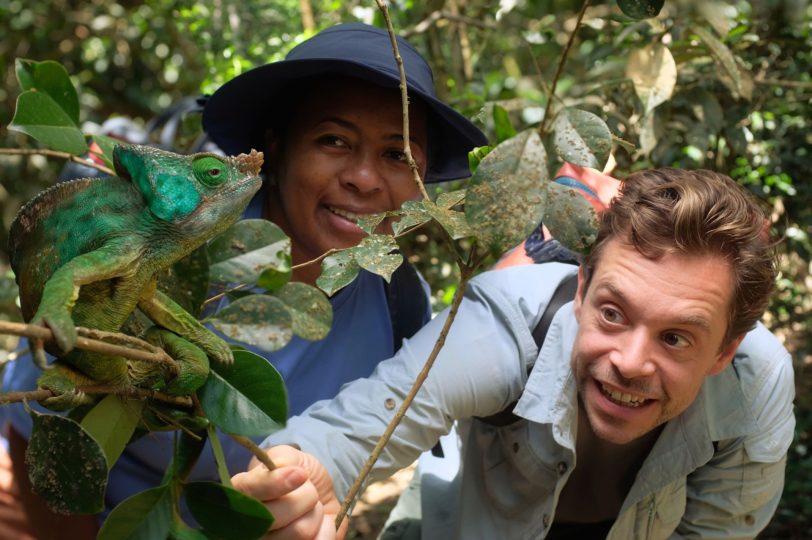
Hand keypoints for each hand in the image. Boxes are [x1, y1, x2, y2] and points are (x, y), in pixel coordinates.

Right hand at [232, 445, 347, 539]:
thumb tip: (289, 471)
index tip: (300, 474)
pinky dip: (326, 529)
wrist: (319, 494)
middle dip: (304, 496)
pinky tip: (320, 524)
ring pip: (300, 531)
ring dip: (315, 513)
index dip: (273, 484)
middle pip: (275, 516)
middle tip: (307, 491)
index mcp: (241, 494)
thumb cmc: (297, 473)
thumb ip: (281, 460)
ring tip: (310, 508)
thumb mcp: (287, 456)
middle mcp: (247, 525)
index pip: (247, 492)